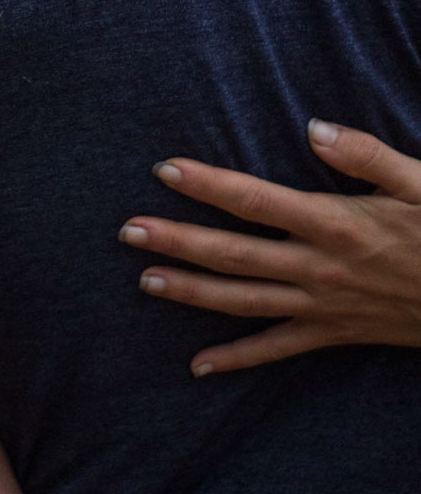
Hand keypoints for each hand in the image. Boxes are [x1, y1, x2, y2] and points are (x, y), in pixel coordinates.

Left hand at [118, 120, 420, 375]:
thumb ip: (366, 153)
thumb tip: (313, 127)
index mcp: (336, 223)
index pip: (256, 200)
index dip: (208, 184)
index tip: (165, 169)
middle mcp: (320, 267)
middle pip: (235, 254)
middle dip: (178, 241)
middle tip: (127, 230)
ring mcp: (324, 306)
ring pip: (245, 302)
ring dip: (191, 292)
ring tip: (143, 280)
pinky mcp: (334, 333)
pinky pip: (278, 349)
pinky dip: (237, 358)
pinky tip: (198, 366)